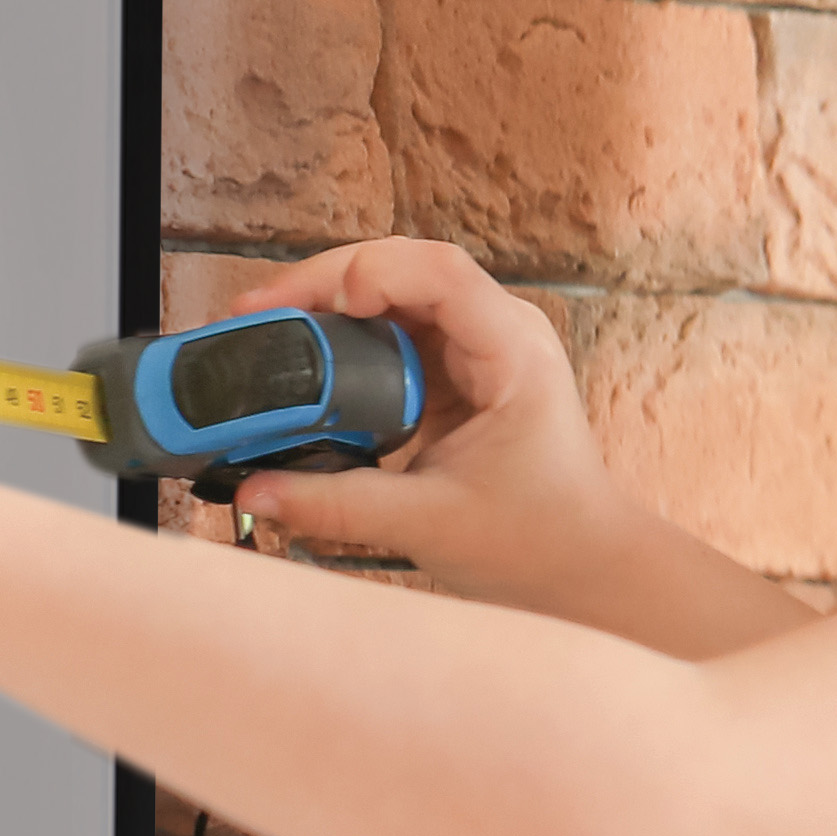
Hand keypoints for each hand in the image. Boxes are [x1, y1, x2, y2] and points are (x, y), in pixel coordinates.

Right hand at [207, 234, 632, 603]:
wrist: (582, 565)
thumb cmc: (535, 540)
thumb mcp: (429, 523)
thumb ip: (337, 504)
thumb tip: (253, 490)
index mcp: (513, 351)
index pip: (440, 274)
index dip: (370, 272)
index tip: (309, 304)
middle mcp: (500, 332)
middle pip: (406, 270)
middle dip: (327, 282)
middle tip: (256, 313)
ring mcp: (479, 347)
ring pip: (394, 294)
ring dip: (329, 305)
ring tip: (264, 330)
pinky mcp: (458, 371)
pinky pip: (394, 332)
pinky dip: (345, 339)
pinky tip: (301, 359)